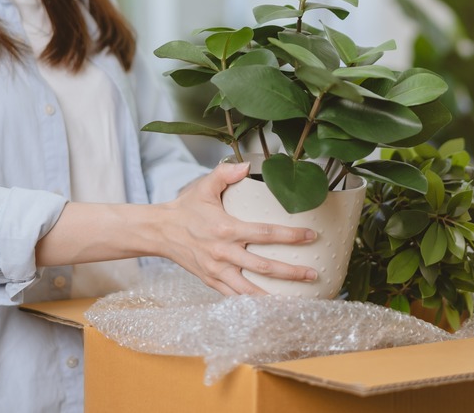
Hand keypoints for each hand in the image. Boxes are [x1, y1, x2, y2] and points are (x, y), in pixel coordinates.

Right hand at [159, 162, 317, 295]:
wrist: (160, 232)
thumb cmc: (185, 209)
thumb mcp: (204, 186)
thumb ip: (225, 173)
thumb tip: (246, 165)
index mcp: (226, 229)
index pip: (266, 233)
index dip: (291, 235)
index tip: (311, 235)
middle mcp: (224, 253)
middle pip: (264, 266)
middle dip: (291, 272)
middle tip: (313, 273)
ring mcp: (217, 271)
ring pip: (250, 289)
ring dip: (275, 295)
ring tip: (298, 299)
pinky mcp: (211, 281)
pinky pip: (234, 297)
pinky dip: (252, 304)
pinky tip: (270, 307)